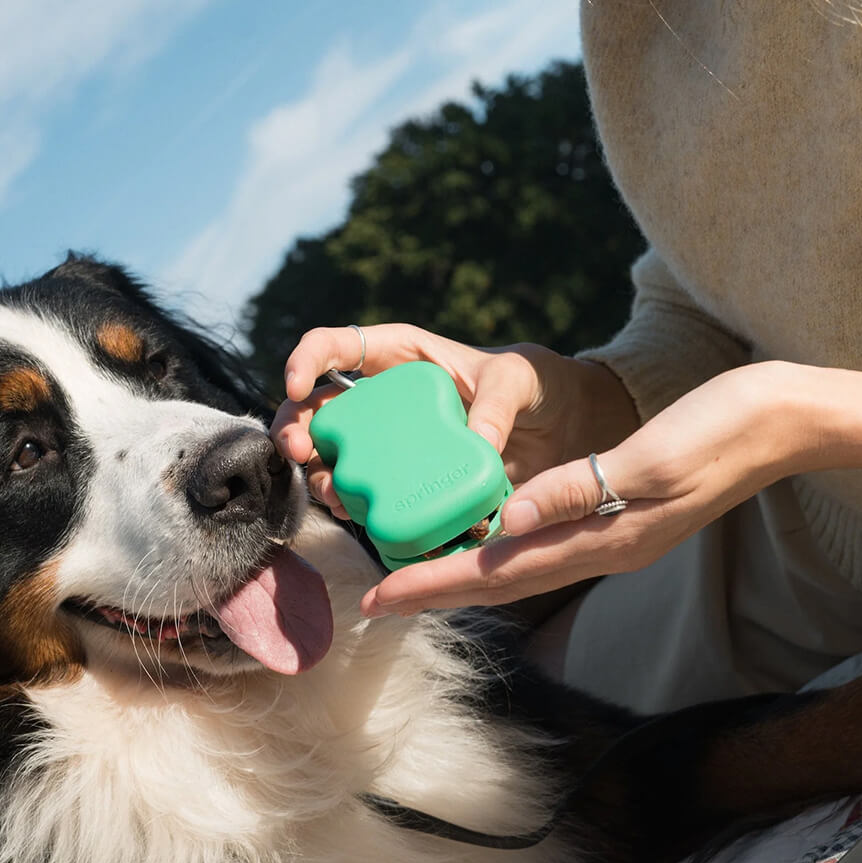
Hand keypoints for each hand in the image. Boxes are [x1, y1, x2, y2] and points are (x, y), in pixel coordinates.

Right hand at [271, 323, 638, 517]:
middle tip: (297, 451)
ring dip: (320, 474)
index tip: (297, 385)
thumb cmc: (537, 385)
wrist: (564, 431)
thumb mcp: (519, 379)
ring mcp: (392, 444)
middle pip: (319, 407)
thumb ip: (497, 402)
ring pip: (334, 456)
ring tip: (333, 493)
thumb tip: (476, 445)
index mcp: (400, 357)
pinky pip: (369, 494)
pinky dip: (356, 507)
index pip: (336, 345)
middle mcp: (385, 400)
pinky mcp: (407, 481)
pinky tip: (358, 516)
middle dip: (297, 427)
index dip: (306, 359)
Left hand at [358, 361, 861, 615]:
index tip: (379, 598)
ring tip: (411, 574)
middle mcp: (599, 546)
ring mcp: (610, 535)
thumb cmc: (719, 430)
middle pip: (500, 579)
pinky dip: (500, 549)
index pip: (499, 570)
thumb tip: (507, 521)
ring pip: (518, 566)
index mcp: (603, 536)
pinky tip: (482, 538)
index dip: (434, 584)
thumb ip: (578, 490)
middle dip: (435, 589)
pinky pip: (542, 544)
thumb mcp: (651, 458)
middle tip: (375, 598)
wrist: (777, 422)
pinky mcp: (617, 516)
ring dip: (463, 573)